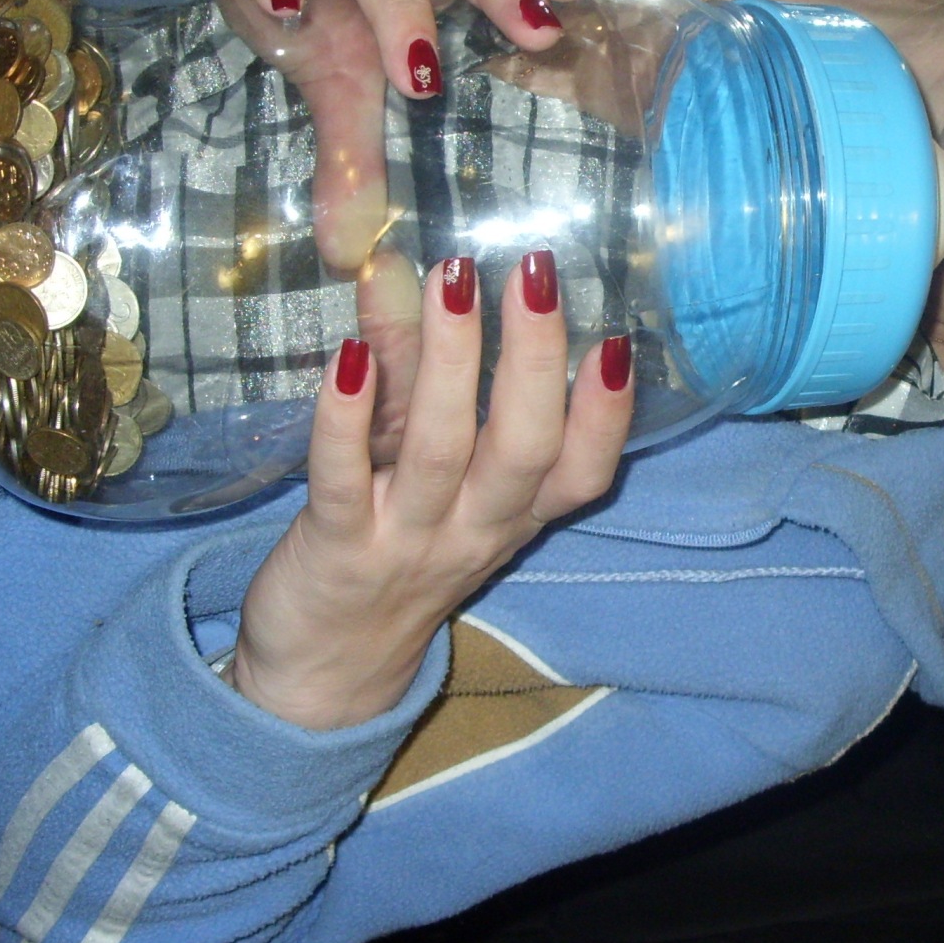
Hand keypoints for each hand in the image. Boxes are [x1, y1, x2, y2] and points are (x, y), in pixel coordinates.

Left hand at [229, 252, 634, 732]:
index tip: (618, 339)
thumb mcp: (441, 479)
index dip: (607, 413)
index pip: (584, 471)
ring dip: (450, 362)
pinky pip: (344, 478)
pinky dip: (346, 417)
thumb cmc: (396, 555)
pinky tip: (347, 355)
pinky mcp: (337, 547)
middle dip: (534, 357)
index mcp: (514, 513)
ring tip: (451, 282)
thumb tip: (443, 277)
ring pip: (442, 451)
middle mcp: (473, 528)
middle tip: (534, 273)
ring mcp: (408, 539)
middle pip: (524, 448)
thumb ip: (445, 387)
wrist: (325, 670)